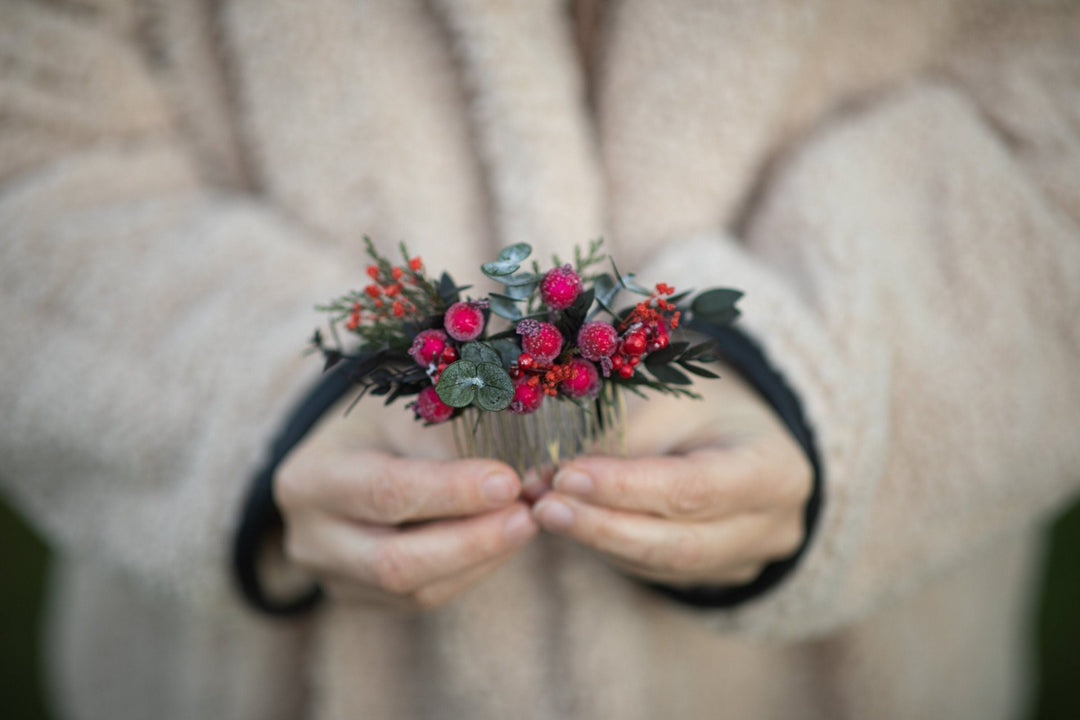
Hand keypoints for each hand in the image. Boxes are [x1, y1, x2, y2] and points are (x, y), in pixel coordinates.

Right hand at [274, 413, 537, 609]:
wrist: (340, 455)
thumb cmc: (377, 423)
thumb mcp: (401, 411)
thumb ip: (448, 439)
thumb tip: (518, 471)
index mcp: (311, 478)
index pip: (386, 491)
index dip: (453, 491)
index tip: (508, 481)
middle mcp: (311, 538)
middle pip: (395, 561)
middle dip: (473, 541)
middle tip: (527, 515)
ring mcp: (332, 576)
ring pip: (415, 590)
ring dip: (480, 559)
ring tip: (525, 522)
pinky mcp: (361, 598)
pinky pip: (423, 599)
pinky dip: (470, 571)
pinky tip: (502, 541)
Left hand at [531, 368, 811, 587]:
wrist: (746, 435)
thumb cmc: (709, 407)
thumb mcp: (676, 399)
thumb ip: (623, 436)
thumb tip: (552, 472)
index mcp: (775, 471)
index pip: (694, 488)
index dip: (626, 487)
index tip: (568, 475)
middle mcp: (770, 527)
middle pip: (677, 542)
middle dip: (603, 525)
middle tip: (545, 504)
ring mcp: (744, 560)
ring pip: (660, 564)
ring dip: (596, 538)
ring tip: (545, 509)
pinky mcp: (713, 576)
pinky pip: (654, 570)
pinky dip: (608, 546)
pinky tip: (571, 522)